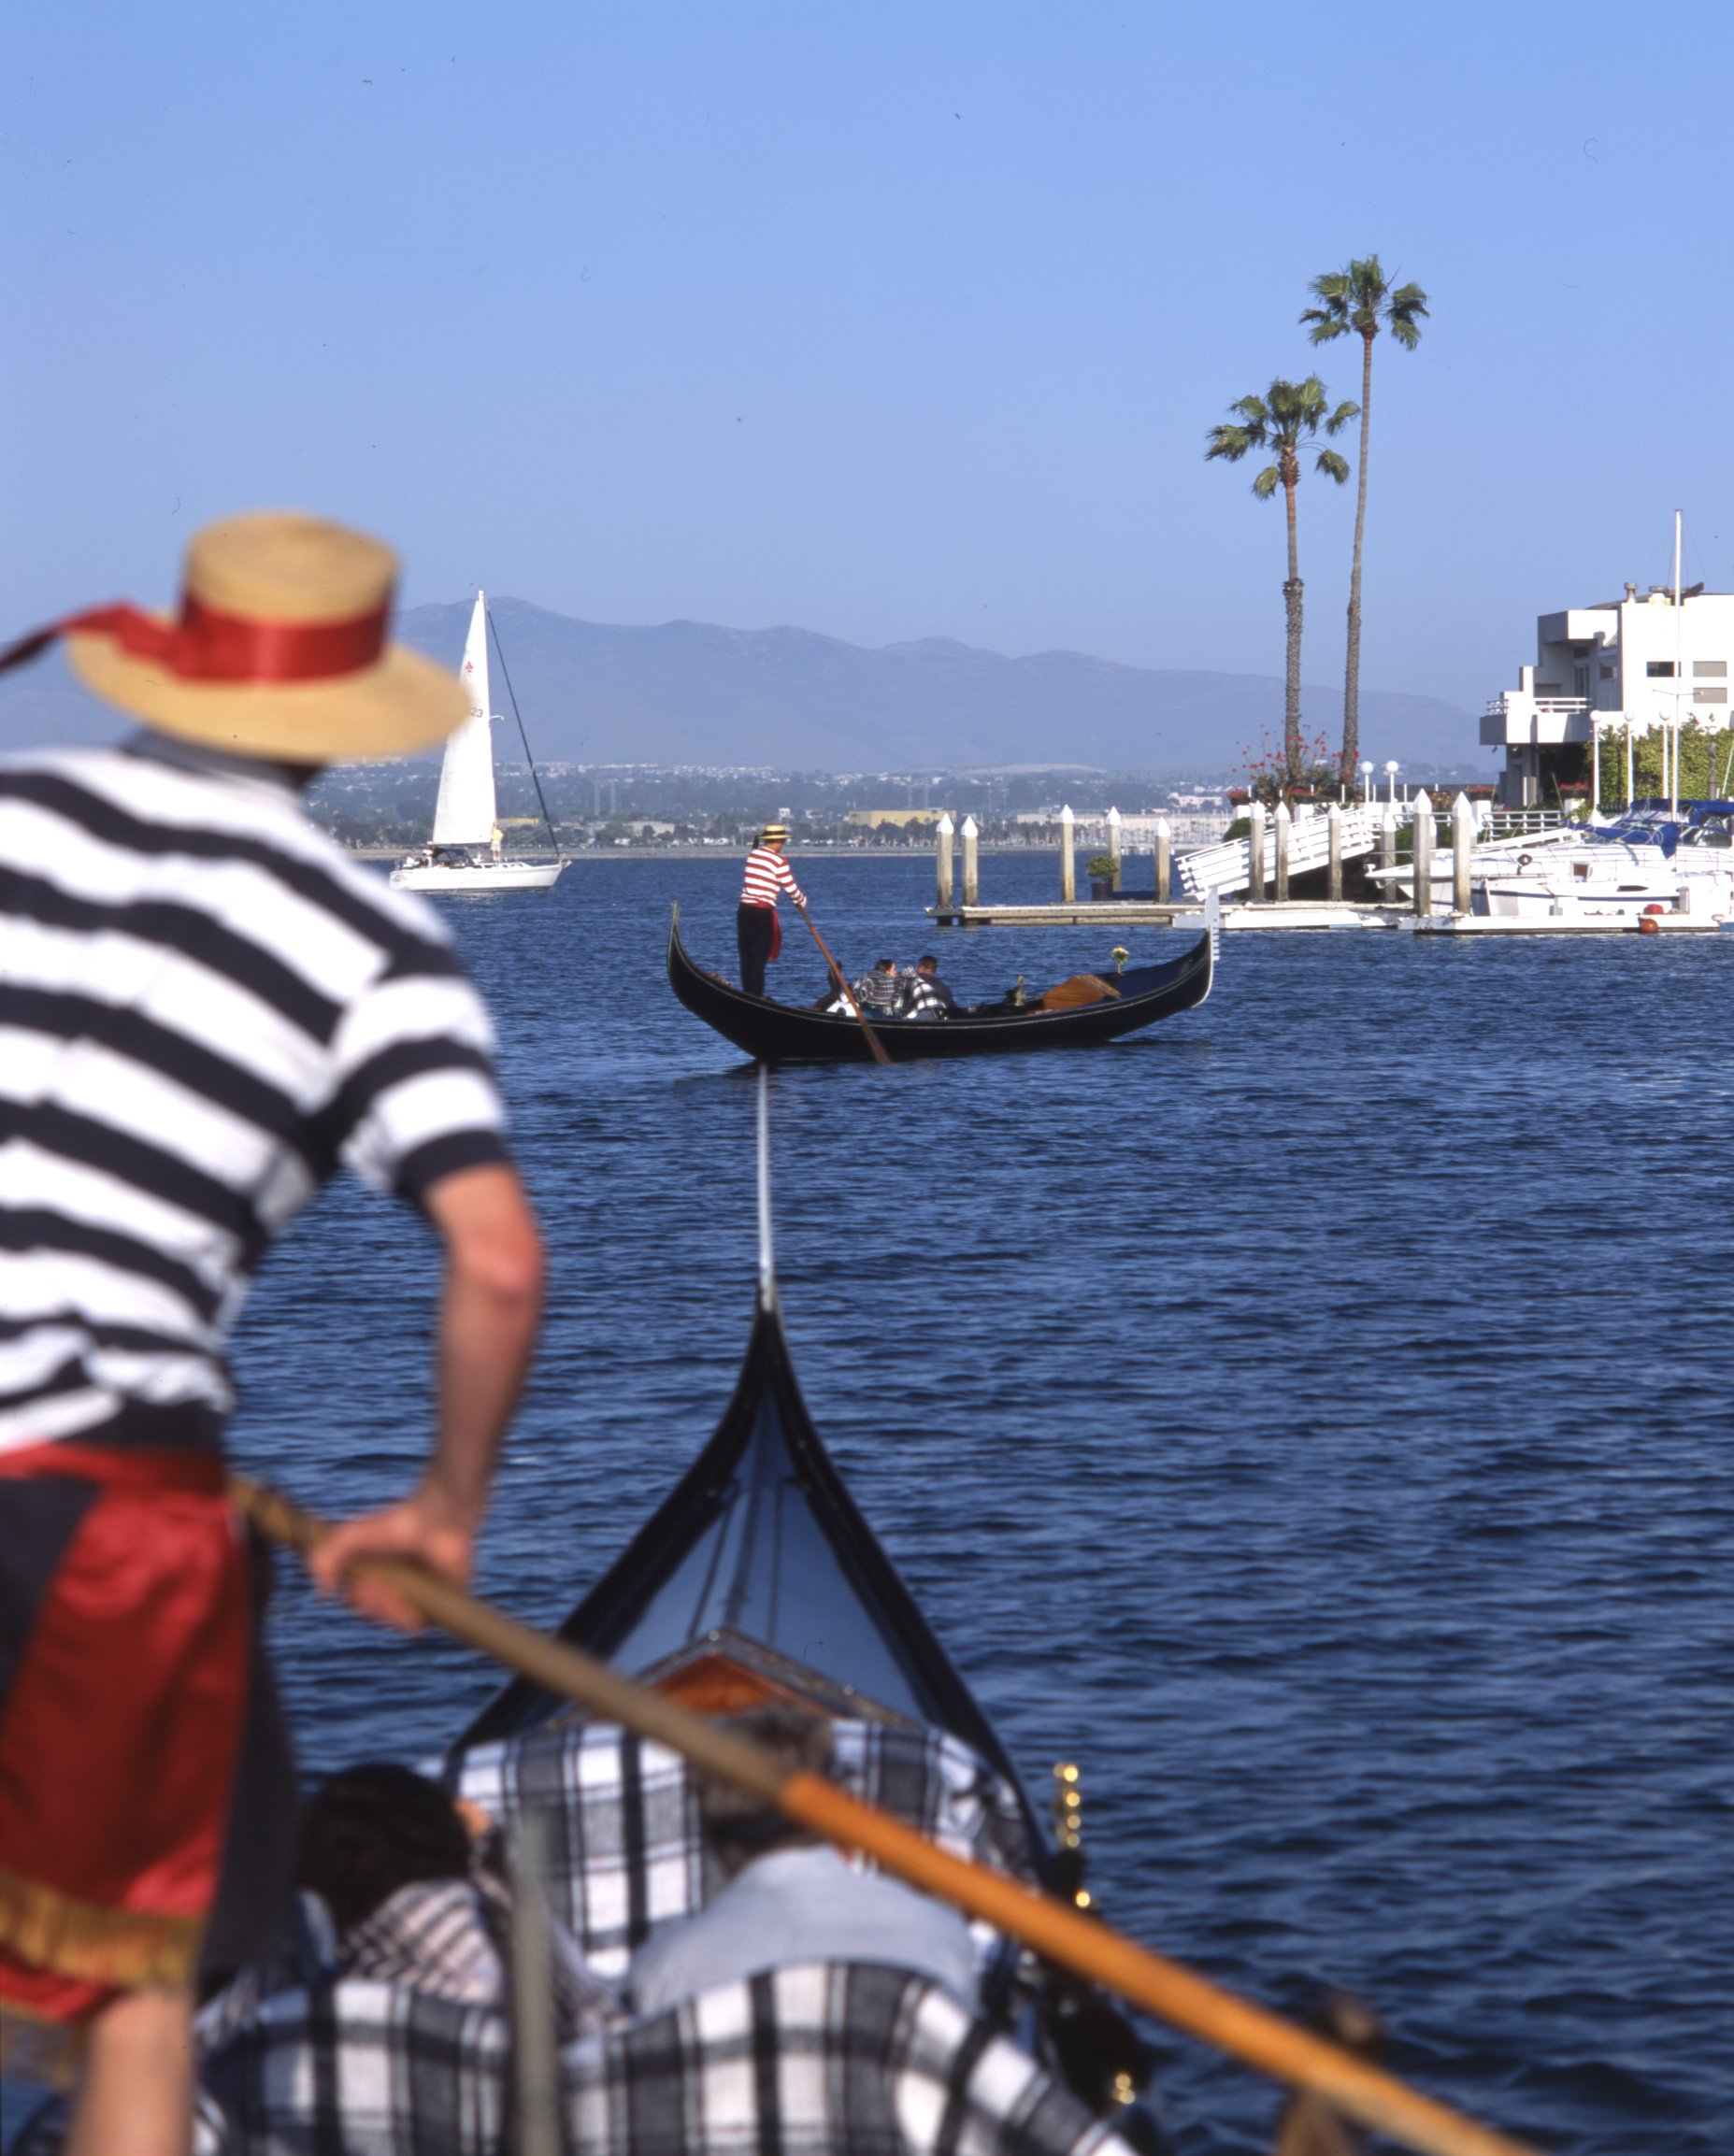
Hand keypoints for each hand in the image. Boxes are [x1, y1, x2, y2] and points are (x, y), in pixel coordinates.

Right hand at [308, 1484, 475, 1634]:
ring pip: (395, 1623)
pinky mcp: (440, 1604)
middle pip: (376, 1614)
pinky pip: (418, 1626)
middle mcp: (399, 1590)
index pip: (360, 1603)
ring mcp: (420, 1598)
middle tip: (374, 1587)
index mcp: (379, 1578)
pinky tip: (404, 1599)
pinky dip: (406, 1618)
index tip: (357, 1584)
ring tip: (389, 1591)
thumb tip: (324, 1594)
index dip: (355, 1599)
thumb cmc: (394, 1524)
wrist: (434, 1517)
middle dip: (370, 1604)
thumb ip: (325, 1558)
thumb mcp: (350, 1537)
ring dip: (385, 1611)